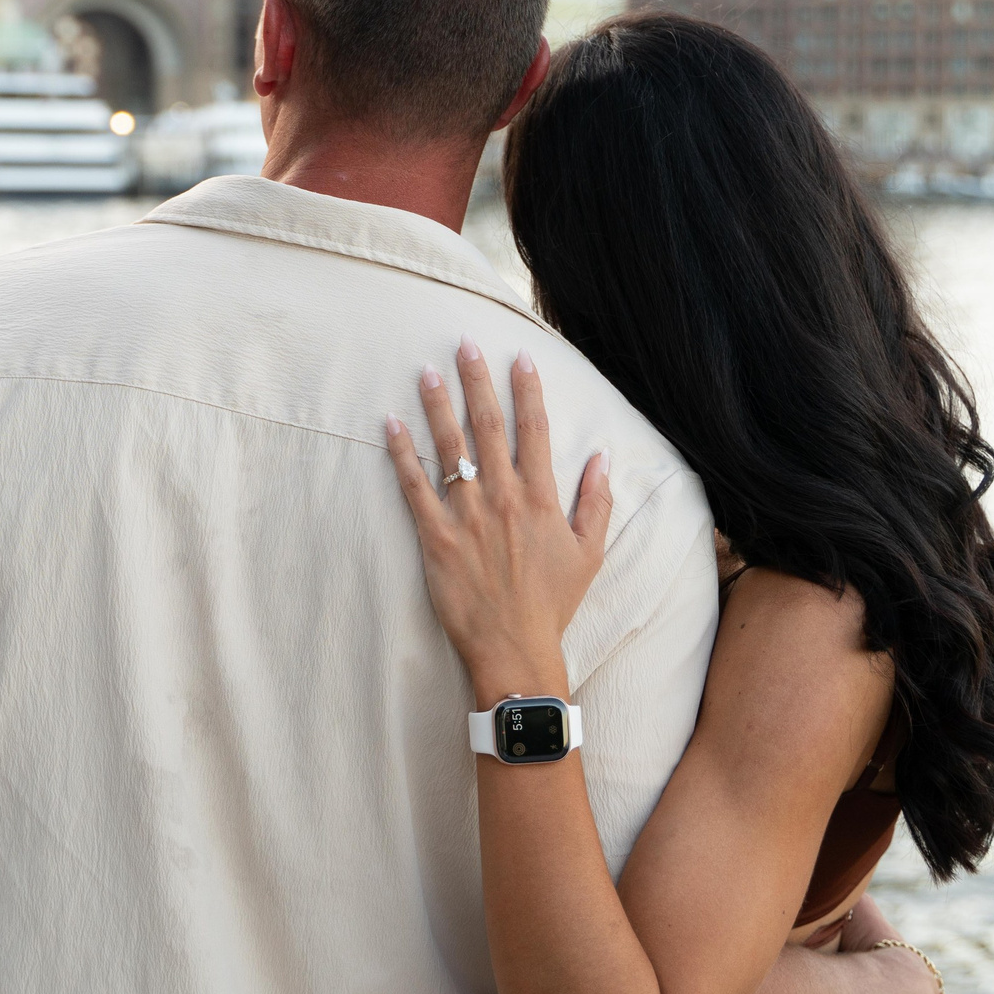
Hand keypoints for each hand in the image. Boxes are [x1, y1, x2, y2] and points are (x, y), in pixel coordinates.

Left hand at [385, 339, 612, 704]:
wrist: (515, 649)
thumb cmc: (552, 604)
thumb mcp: (588, 554)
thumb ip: (596, 503)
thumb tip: (603, 458)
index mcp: (539, 498)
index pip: (533, 430)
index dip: (526, 391)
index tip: (518, 358)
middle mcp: (502, 498)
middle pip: (487, 427)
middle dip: (476, 381)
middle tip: (464, 344)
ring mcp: (466, 516)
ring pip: (449, 448)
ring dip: (436, 405)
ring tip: (425, 371)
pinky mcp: (435, 537)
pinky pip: (414, 487)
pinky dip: (402, 453)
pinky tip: (390, 423)